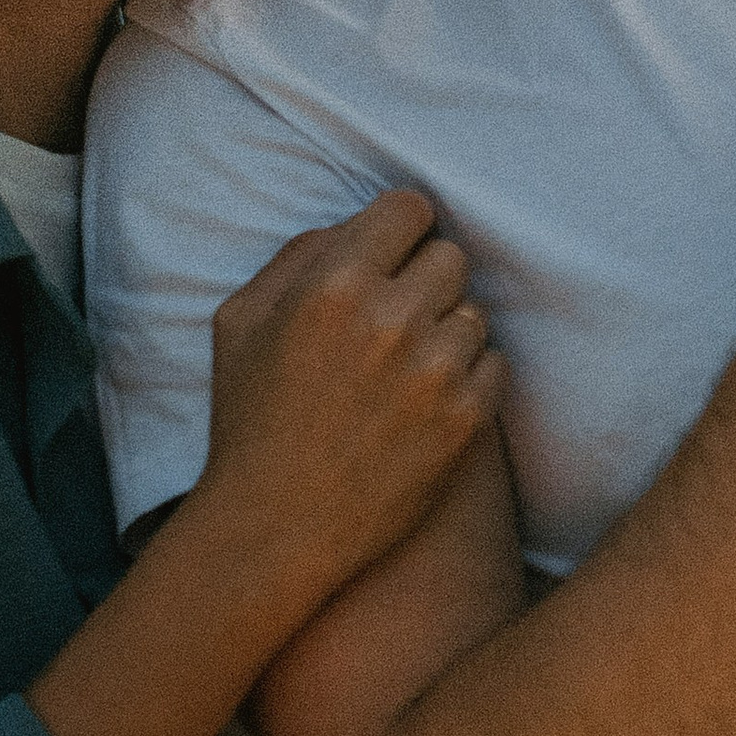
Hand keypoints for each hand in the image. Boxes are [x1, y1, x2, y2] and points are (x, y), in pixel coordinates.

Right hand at [196, 190, 503, 623]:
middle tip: (395, 320)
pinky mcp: (466, 420)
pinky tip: (426, 401)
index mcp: (333, 285)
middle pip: (450, 256)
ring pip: (475, 312)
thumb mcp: (239, 319)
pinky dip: (469, 377)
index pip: (409, 208)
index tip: (392, 254)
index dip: (400, 229)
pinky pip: (495, 364)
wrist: (275, 527)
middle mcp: (391, 320)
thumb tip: (355, 227)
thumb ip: (298, 256)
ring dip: (446, 332)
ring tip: (405, 369)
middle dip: (423, 281)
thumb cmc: (250, 420)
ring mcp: (435, 372)